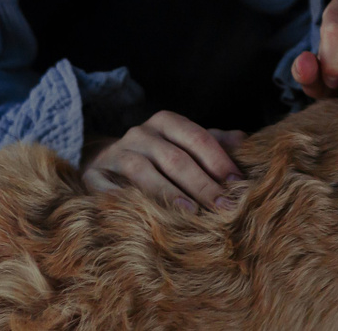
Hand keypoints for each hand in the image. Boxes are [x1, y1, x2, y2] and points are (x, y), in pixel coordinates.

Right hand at [81, 110, 244, 212]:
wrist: (105, 164)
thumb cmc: (156, 158)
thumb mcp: (183, 145)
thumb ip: (212, 143)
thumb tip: (244, 140)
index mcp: (165, 122)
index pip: (196, 137)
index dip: (218, 159)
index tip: (237, 183)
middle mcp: (139, 134)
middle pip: (175, 157)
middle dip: (202, 183)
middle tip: (223, 206)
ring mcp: (115, 154)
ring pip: (143, 170)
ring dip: (169, 192)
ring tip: (190, 213)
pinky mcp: (93, 175)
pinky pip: (108, 188)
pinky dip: (125, 201)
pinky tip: (142, 215)